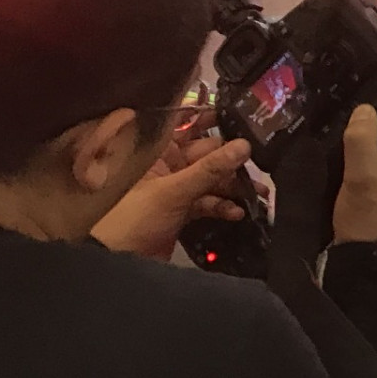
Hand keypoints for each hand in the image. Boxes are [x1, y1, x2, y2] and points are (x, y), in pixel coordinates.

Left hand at [93, 126, 252, 259]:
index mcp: (157, 152)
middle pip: (206, 153)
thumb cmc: (132, 219)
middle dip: (232, 158)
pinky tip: (236, 212)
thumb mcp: (174, 191)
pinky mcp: (184, 211)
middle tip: (257, 162)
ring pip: (211, 179)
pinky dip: (223, 206)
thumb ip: (211, 169)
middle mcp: (167, 166)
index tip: (240, 114)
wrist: (118, 263)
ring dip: (233, 185)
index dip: (210, 117)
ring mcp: (176, 189)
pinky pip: (209, 202)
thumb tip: (244, 145)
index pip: (185, 124)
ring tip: (256, 193)